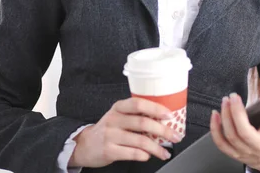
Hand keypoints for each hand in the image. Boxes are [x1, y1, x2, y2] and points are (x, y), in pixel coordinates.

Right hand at [68, 97, 183, 167]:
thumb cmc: (108, 129)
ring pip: (140, 140)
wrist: (84, 145)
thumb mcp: (119, 116)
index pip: (139, 104)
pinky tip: (148, 156)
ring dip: (157, 148)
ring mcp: (110, 135)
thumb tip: (164, 121)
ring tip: (165, 152)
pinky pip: (132, 153)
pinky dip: (144, 155)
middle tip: (175, 136)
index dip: (156, 109)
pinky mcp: (108, 150)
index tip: (170, 116)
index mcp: (119, 107)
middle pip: (143, 123)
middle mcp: (114, 119)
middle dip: (163, 131)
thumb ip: (137, 116)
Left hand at [210, 93, 259, 171]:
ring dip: (225, 116)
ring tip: (225, 101)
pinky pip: (221, 143)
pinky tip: (215, 114)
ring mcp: (243, 150)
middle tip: (234, 97)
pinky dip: (215, 129)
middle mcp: (257, 145)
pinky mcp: (233, 153)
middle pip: (244, 132)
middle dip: (237, 112)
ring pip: (231, 135)